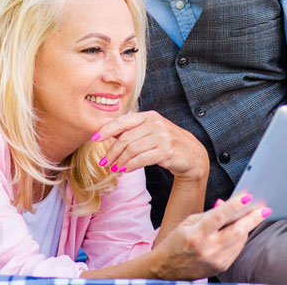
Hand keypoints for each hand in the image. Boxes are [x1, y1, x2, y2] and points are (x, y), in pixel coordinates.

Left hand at [94, 111, 208, 180]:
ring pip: (132, 150)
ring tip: (114, 168)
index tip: (94, 139)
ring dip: (120, 161)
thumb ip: (131, 130)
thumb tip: (106, 130)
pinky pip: (142, 159)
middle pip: (126, 138)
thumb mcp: (149, 132)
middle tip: (104, 162)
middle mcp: (155, 124)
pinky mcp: (167, 150)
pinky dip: (130, 166)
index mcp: (148, 116)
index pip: (123, 122)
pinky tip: (125, 170)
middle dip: (112, 151)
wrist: (192, 155)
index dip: (106, 130)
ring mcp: (162, 136)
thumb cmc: (166, 143)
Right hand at [149, 194, 268, 279]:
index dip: (234, 205)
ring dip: (247, 227)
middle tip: (264, 209)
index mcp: (196, 234)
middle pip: (237, 231)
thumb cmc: (176, 242)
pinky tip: (241, 231)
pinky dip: (240, 239)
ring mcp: (215, 260)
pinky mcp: (221, 267)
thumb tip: (225, 205)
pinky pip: (236, 250)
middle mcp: (207, 248)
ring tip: (253, 217)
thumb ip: (208, 214)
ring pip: (240, 241)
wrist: (167, 268)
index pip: (219, 216)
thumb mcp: (187, 223)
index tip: (247, 197)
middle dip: (253, 219)